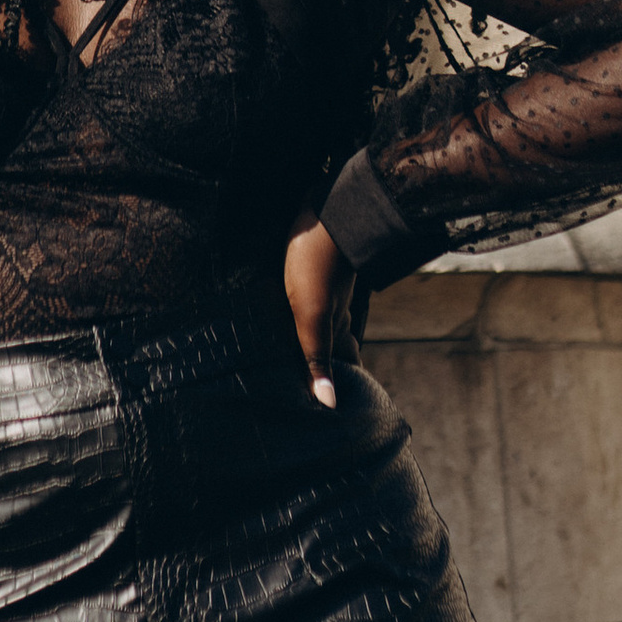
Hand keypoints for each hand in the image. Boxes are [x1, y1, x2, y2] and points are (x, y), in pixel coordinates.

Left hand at [282, 215, 353, 409]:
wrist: (325, 208)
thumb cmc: (315, 263)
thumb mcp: (312, 315)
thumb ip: (316, 357)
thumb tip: (329, 405)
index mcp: (334, 327)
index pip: (343, 365)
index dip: (341, 386)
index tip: (335, 413)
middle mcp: (330, 312)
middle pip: (329, 347)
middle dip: (320, 368)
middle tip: (307, 391)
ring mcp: (319, 290)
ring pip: (315, 324)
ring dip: (304, 341)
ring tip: (286, 360)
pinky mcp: (304, 272)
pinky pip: (300, 303)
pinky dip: (292, 316)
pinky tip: (278, 315)